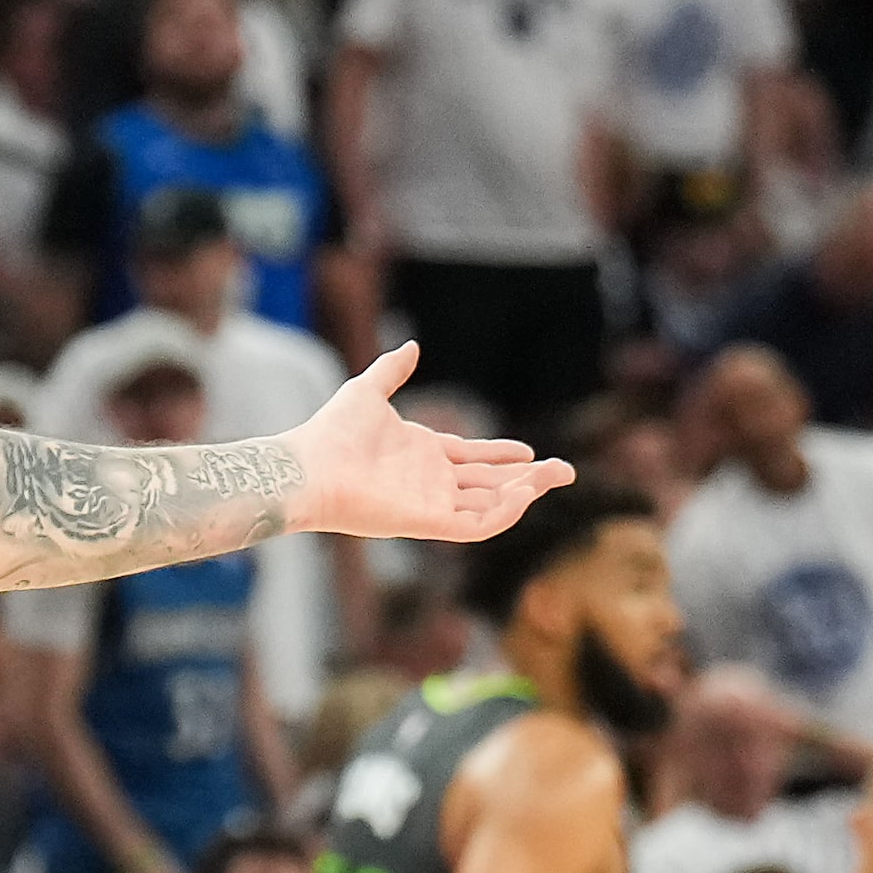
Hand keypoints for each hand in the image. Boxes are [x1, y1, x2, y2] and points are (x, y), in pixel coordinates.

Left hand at [281, 344, 572, 542]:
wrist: (307, 466)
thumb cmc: (329, 432)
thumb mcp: (367, 390)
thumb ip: (392, 370)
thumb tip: (412, 347)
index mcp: (420, 454)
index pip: (472, 458)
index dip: (501, 455)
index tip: (531, 451)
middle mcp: (429, 482)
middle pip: (489, 483)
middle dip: (528, 478)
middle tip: (566, 470)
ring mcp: (431, 504)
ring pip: (489, 504)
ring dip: (524, 493)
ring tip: (554, 475)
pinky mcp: (428, 522)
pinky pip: (476, 525)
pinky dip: (503, 512)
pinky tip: (523, 492)